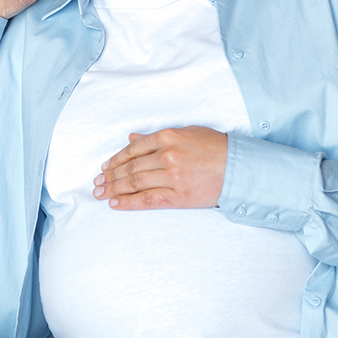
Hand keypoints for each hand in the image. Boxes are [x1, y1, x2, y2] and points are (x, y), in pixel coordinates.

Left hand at [93, 126, 227, 209]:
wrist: (241, 168)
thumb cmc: (217, 148)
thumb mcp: (187, 133)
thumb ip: (158, 137)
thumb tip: (132, 138)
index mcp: (167, 137)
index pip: (133, 149)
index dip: (115, 159)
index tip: (105, 167)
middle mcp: (167, 155)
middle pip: (130, 167)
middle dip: (110, 176)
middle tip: (96, 183)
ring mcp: (172, 177)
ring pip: (135, 183)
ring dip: (114, 189)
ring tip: (100, 193)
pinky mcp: (179, 196)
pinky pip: (148, 200)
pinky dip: (128, 202)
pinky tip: (115, 204)